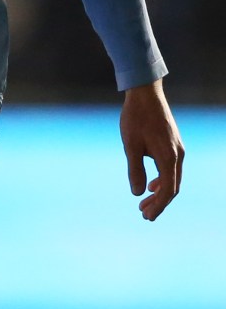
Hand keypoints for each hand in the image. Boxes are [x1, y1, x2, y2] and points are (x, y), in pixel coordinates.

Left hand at [120, 79, 183, 220]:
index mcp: (169, 157)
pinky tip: (151, 183)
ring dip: (160, 191)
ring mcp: (177, 148)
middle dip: (159, 202)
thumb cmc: (136, 117)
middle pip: (172, 187)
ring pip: (172, 178)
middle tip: (143, 214)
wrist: (145, 92)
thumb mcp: (131, 144)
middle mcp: (178, 155)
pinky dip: (162, 179)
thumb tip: (137, 193)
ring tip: (145, 201)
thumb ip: (135, 169)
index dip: (158, 206)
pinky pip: (171, 168)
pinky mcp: (173, 143)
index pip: (168, 191)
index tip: (146, 216)